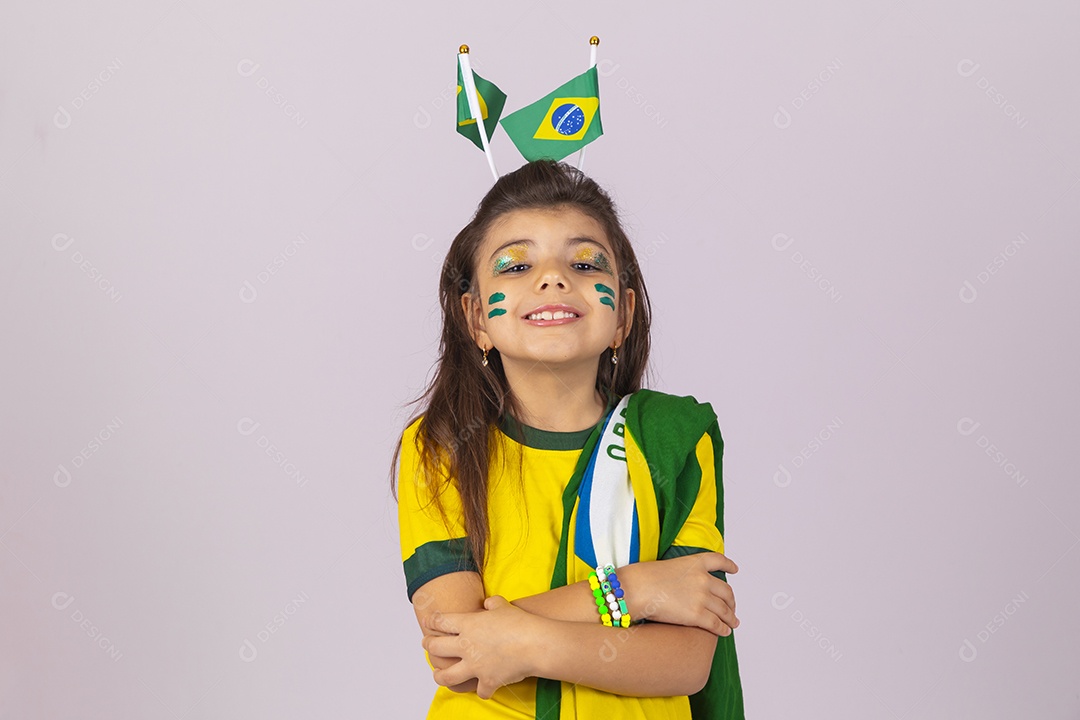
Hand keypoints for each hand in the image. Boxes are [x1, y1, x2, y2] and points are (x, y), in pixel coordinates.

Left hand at [422, 595, 543, 698]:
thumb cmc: (521, 623)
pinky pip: (479, 690)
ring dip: (439, 676)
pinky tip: (482, 688)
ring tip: (437, 674)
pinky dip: (482, 689)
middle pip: (436, 647)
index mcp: (468, 624)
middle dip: (428, 645)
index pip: (441, 622)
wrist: (535, 644)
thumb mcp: (504, 605)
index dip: (432, 621)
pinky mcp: (487, 681)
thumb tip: (488, 604)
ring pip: (447, 676)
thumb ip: (492, 604)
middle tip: (426, 644)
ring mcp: (475, 666)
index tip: (428, 622)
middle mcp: (466, 646)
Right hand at [620, 552, 739, 635]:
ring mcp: (701, 597)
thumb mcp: (667, 567)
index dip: (728, 565)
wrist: (636, 589)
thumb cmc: (643, 578)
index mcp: (694, 563)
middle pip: (726, 591)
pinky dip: (723, 629)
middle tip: (732, 608)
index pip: (717, 560)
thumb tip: (684, 588)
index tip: (735, 569)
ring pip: (724, 610)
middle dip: (731, 602)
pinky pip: (717, 624)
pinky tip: (725, 631)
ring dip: (730, 618)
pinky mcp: (697, 615)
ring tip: (733, 623)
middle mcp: (702, 579)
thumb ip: (682, 575)